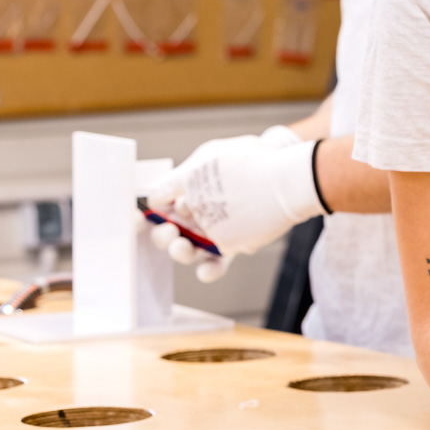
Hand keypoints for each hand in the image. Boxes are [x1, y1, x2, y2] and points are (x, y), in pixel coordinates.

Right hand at [145, 127, 321, 281]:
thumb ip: (176, 179)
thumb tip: (151, 196)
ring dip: (180, 252)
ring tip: (183, 247)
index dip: (148, 214)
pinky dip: (208, 271)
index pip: (158, 207)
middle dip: (162, 235)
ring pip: (188, 250)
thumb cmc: (247, 160)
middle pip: (168, 233)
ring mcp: (214, 230)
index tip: (142, 217)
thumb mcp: (208, 159)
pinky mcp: (234, 244)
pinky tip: (207, 269)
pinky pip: (215, 264)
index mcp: (187, 192)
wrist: (288, 174)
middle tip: (170, 232)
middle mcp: (197, 213)